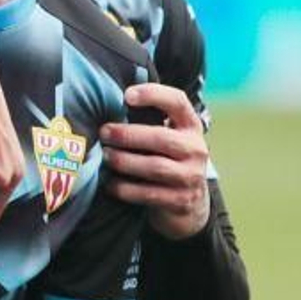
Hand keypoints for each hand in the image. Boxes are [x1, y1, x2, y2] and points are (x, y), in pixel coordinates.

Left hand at [101, 83, 210, 240]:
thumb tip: (109, 105)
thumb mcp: (169, 137)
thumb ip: (150, 122)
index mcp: (191, 126)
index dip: (153, 94)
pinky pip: (149, 193)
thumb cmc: (168, 160)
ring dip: (125, 161)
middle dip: (128, 135)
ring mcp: (191, 177)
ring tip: (106, 156)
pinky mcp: (181, 201)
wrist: (190, 204)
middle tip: (104, 132)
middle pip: (161, 138)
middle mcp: (196, 149)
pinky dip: (126, 189)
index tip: (127, 95)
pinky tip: (111, 184)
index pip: (178, 102)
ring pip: (155, 167)